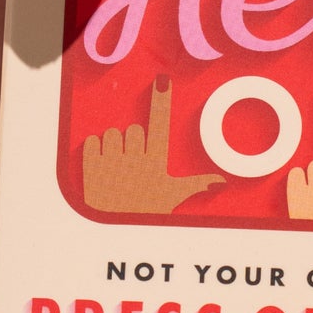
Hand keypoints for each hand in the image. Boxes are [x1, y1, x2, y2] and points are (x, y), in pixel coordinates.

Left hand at [82, 76, 222, 214]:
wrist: (114, 231)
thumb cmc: (146, 210)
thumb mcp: (172, 197)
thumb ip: (196, 184)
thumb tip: (222, 181)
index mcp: (155, 164)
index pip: (161, 125)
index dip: (162, 101)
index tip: (162, 81)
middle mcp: (134, 163)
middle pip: (133, 130)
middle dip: (132, 142)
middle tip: (131, 161)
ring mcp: (111, 166)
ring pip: (112, 134)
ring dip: (113, 146)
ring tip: (116, 165)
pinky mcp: (90, 169)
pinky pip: (92, 142)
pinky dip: (95, 150)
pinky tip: (101, 165)